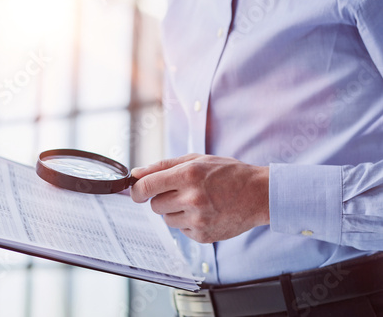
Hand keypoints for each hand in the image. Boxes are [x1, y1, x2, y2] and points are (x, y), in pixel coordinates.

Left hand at [130, 154, 269, 242]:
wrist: (259, 194)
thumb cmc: (228, 173)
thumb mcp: (197, 160)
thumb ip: (164, 166)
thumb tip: (136, 173)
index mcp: (188, 174)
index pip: (147, 186)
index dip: (137, 190)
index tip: (137, 192)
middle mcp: (192, 198)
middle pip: (154, 205)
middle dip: (161, 198)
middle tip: (180, 192)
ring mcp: (198, 219)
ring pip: (166, 219)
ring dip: (174, 211)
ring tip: (196, 202)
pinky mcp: (203, 235)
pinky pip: (181, 230)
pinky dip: (188, 222)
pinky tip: (205, 212)